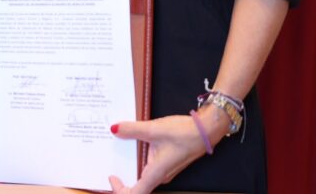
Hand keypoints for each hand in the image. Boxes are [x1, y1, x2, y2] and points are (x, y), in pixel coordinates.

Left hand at [108, 109, 226, 193]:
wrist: (206, 130)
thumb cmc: (183, 133)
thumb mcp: (154, 128)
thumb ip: (133, 130)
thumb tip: (114, 129)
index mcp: (156, 173)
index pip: (136, 192)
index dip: (120, 190)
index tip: (111, 176)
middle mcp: (159, 176)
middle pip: (137, 185)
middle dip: (122, 176)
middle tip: (108, 161)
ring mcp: (163, 169)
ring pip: (142, 173)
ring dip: (129, 164)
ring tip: (115, 148)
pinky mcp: (165, 161)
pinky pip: (147, 164)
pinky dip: (137, 157)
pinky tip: (129, 141)